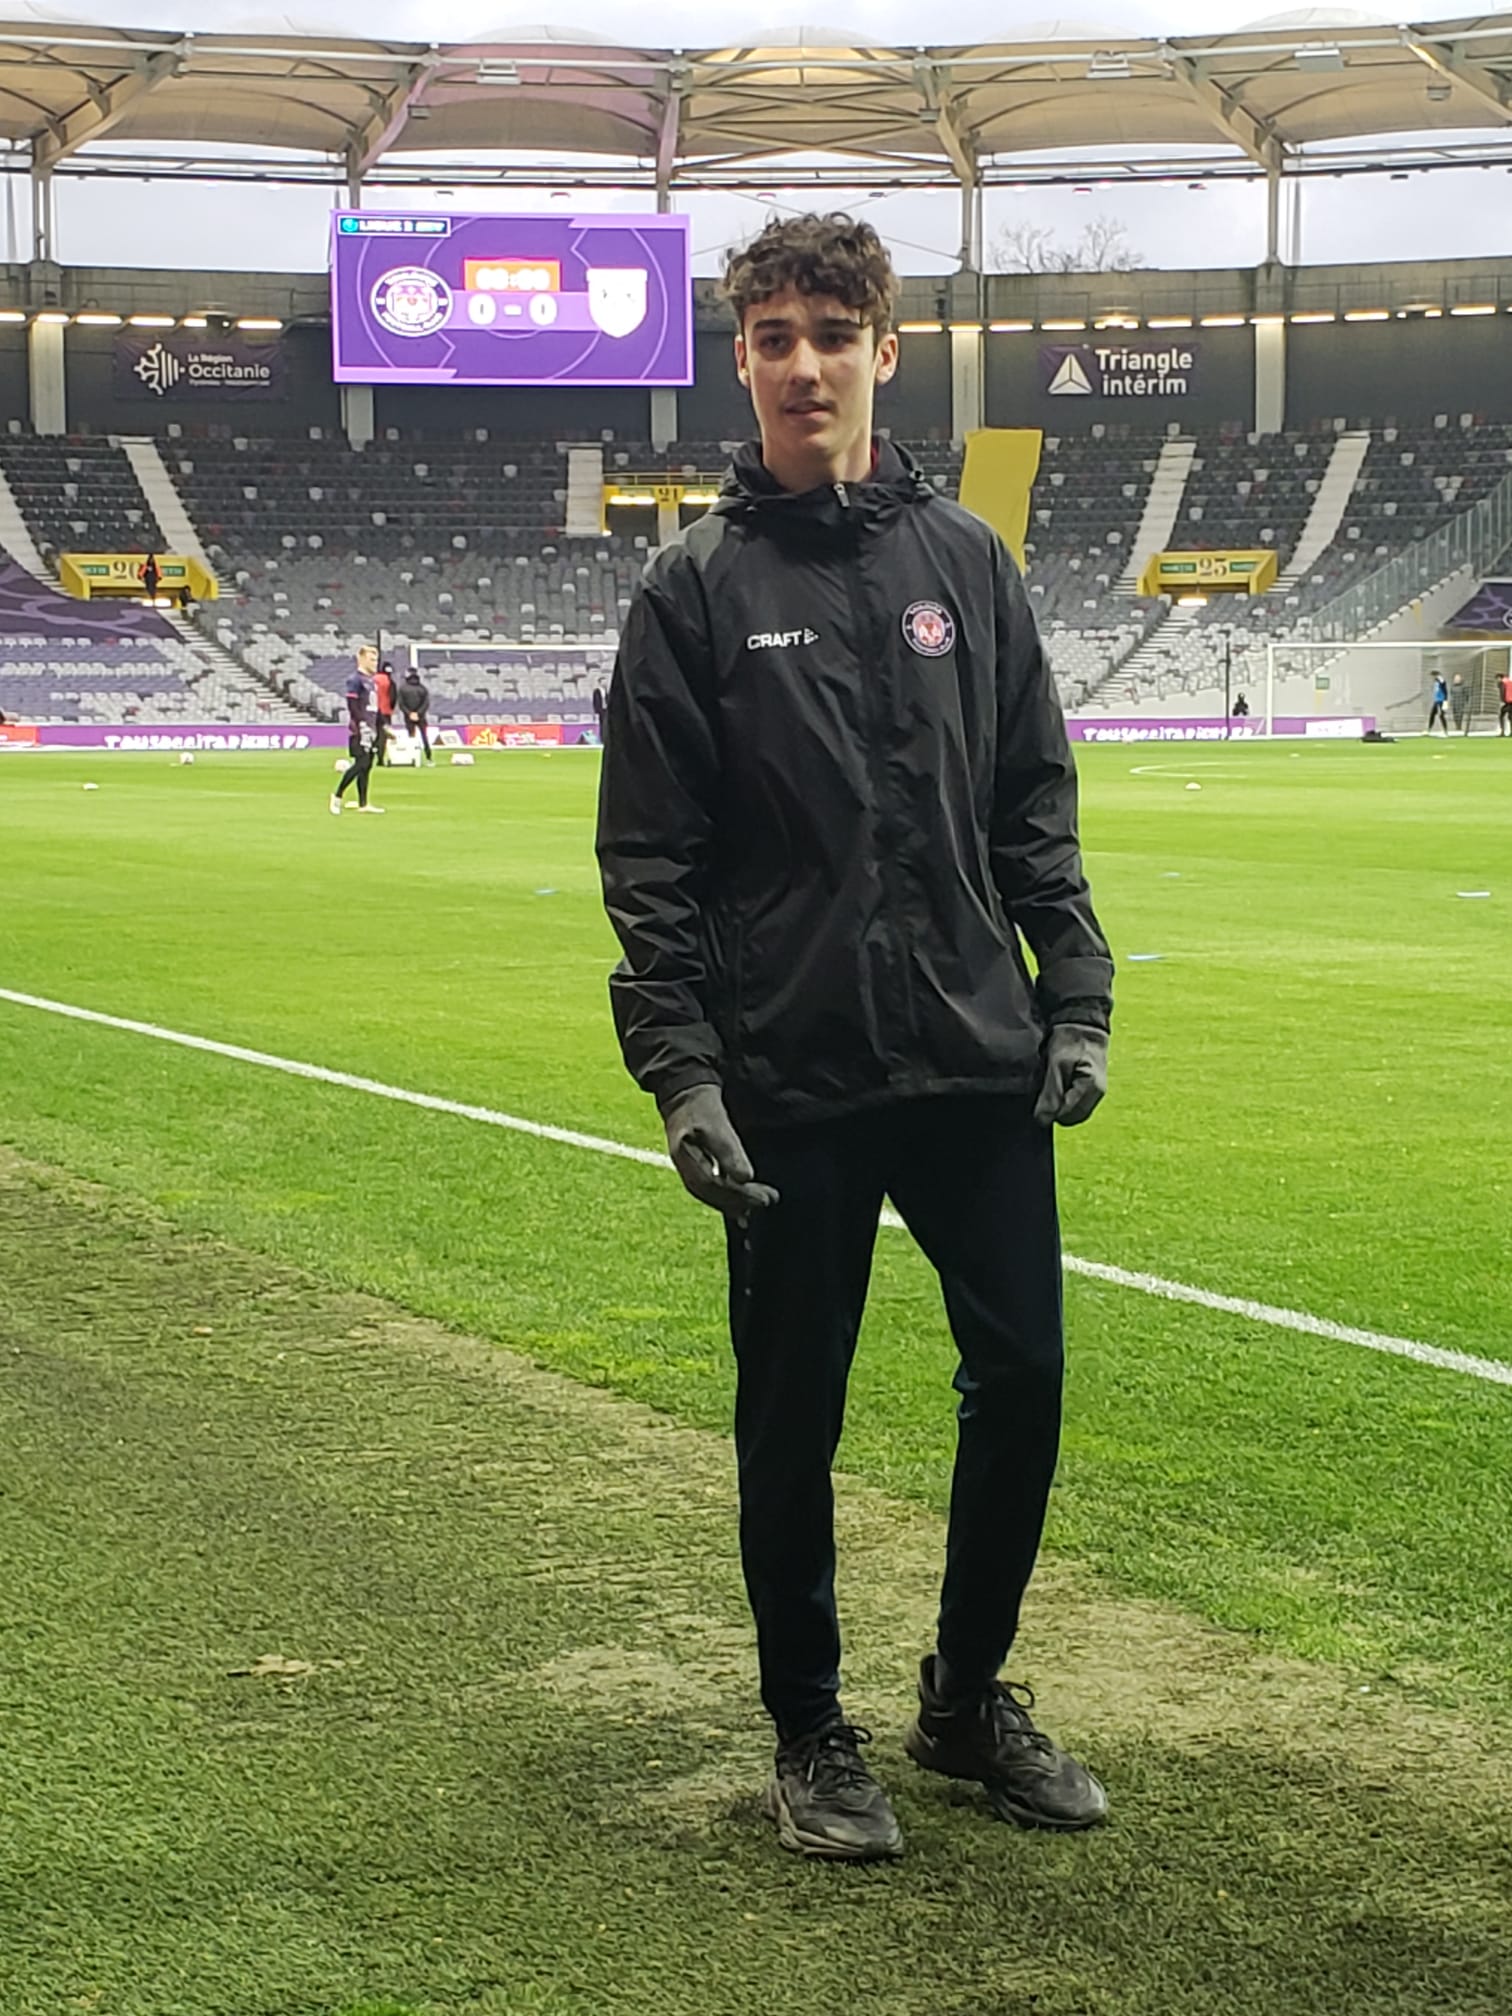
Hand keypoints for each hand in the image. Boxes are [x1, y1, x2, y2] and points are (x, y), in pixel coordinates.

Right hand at [661, 1085, 779, 1218]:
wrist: (683, 1089)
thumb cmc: (701, 1104)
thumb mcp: (717, 1123)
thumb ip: (729, 1151)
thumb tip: (745, 1179)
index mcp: (686, 1158)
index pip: (714, 1186)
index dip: (741, 1194)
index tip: (766, 1196)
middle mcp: (684, 1167)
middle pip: (712, 1194)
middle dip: (740, 1201)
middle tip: (768, 1201)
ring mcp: (686, 1166)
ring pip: (709, 1194)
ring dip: (732, 1202)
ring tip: (754, 1209)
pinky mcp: (694, 1163)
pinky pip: (708, 1187)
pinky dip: (724, 1196)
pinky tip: (737, 1202)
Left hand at [1033, 1024, 1107, 1127]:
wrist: (1082, 1026)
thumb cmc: (1070, 1041)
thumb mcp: (1056, 1065)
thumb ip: (1051, 1094)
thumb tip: (1043, 1119)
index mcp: (1092, 1087)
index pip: (1068, 1115)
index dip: (1050, 1111)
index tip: (1039, 1099)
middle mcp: (1097, 1094)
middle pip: (1072, 1118)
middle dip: (1056, 1109)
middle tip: (1044, 1091)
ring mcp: (1096, 1093)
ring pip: (1073, 1113)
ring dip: (1059, 1105)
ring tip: (1051, 1086)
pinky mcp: (1090, 1091)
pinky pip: (1076, 1105)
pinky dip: (1064, 1100)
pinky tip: (1057, 1086)